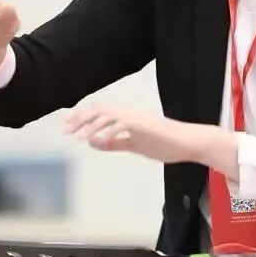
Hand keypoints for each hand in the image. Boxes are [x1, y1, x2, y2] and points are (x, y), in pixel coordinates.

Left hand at [64, 105, 238, 175]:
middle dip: (81, 120)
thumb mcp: (134, 145)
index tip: (68, 127)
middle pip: (99, 111)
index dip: (82, 118)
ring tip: (79, 138)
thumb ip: (114, 143)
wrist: (188, 143)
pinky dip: (107, 132)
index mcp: (126, 118)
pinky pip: (120, 125)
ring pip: (106, 116)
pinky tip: (96, 141)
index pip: (99, 114)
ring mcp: (135, 118)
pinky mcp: (142, 125)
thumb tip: (93, 142)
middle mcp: (128, 114)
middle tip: (66, 131)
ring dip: (90, 126)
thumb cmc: (165, 144)